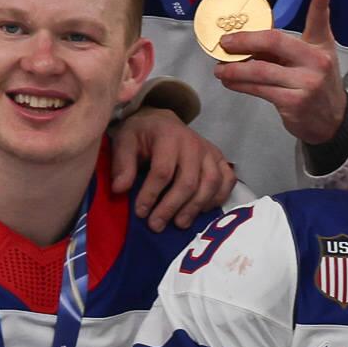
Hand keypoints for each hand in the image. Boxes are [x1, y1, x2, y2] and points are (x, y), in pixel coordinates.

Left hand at [109, 106, 238, 228]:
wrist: (162, 121)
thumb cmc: (142, 134)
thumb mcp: (125, 141)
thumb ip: (122, 164)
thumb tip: (120, 189)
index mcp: (168, 136)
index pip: (162, 171)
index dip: (151, 195)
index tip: (140, 213)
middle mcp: (193, 143)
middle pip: (188, 182)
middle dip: (171, 207)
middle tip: (156, 225)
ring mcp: (209, 152)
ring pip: (210, 184)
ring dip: (195, 207)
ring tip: (179, 223)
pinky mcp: (220, 159)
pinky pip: (227, 181)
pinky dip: (218, 198)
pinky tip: (203, 210)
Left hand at [211, 0, 347, 149]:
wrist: (332, 121)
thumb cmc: (318, 83)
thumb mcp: (317, 57)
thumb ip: (291, 44)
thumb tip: (251, 37)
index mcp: (320, 47)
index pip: (319, 23)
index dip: (320, 5)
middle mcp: (316, 63)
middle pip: (274, 43)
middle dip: (244, 41)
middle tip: (224, 42)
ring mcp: (305, 84)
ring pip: (261, 71)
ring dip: (235, 69)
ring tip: (219, 68)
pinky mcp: (293, 104)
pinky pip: (260, 90)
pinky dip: (241, 85)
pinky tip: (230, 81)